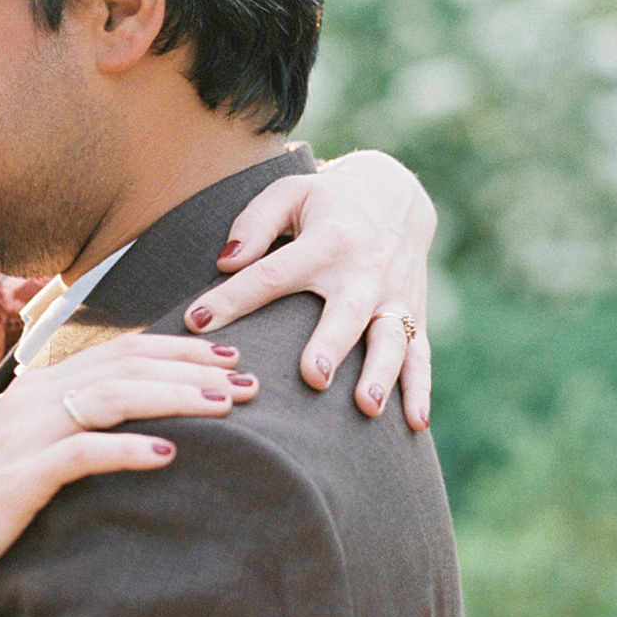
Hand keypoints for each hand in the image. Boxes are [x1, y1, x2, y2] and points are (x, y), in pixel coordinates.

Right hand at [0, 332, 255, 608]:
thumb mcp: (30, 451)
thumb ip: (70, 425)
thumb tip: (127, 417)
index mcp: (40, 387)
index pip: (120, 350)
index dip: (179, 348)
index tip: (229, 355)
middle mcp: (33, 399)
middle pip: (125, 366)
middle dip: (193, 368)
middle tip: (248, 380)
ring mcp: (24, 435)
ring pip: (111, 398)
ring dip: (174, 398)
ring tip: (225, 409)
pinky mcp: (19, 476)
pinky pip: (82, 453)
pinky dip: (127, 449)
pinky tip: (168, 454)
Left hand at [179, 151, 434, 429]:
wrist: (397, 193)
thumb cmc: (326, 201)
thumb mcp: (290, 193)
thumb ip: (256, 222)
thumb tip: (226, 262)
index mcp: (326, 240)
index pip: (273, 273)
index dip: (234, 297)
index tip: (197, 321)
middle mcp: (364, 270)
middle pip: (346, 312)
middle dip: (331, 346)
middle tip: (312, 378)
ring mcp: (393, 296)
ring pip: (390, 338)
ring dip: (381, 374)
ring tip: (367, 406)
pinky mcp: (413, 315)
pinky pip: (419, 354)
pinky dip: (420, 389)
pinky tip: (414, 423)